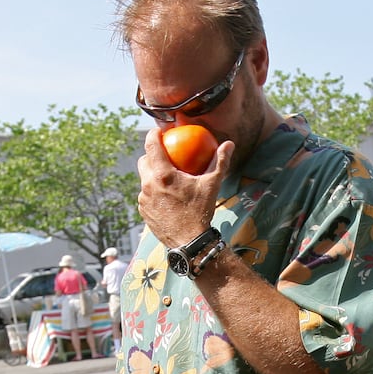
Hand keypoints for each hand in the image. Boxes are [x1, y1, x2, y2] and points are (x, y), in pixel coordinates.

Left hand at [136, 127, 233, 248]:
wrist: (189, 242)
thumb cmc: (201, 212)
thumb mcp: (212, 185)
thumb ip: (220, 162)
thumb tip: (229, 144)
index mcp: (162, 175)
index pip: (151, 145)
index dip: (153, 134)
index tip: (159, 131)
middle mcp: (148, 185)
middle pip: (143, 161)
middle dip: (151, 154)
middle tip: (163, 154)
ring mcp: (143, 199)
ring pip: (144, 179)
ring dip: (152, 175)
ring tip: (165, 176)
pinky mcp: (143, 211)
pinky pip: (146, 195)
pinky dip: (153, 191)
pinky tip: (164, 194)